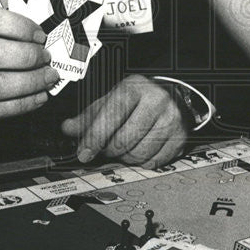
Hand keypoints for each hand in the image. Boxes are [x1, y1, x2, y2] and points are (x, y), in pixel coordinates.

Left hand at [60, 75, 187, 166]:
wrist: (173, 95)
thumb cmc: (138, 98)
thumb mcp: (112, 100)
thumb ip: (89, 115)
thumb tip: (68, 128)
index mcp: (135, 87)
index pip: (111, 115)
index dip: (95, 138)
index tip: (84, 154)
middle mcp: (156, 100)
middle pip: (123, 140)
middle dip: (109, 150)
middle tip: (107, 147)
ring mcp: (171, 119)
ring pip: (138, 154)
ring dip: (125, 158)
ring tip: (125, 148)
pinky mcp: (180, 137)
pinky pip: (154, 162)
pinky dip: (142, 162)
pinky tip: (140, 150)